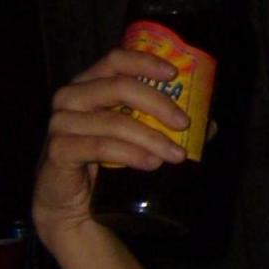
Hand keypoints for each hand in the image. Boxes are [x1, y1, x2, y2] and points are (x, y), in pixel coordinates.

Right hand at [33, 47, 189, 246]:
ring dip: (150, 137)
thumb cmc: (109, 168)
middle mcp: (71, 98)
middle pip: (118, 86)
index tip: (173, 74)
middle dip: (157, 103)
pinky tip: (150, 164)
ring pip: (113, 121)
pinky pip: (99, 146)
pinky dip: (129, 154)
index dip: (144, 62)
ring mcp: (61, 123)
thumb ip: (169, 129)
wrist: (76, 209)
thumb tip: (210, 125)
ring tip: (176, 156)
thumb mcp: (141, 142)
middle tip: (183, 124)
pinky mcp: (59, 150)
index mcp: (91, 85)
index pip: (115, 60)